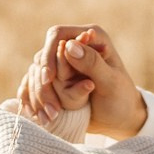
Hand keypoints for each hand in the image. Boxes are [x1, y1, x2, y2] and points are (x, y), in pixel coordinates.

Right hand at [16, 25, 146, 140]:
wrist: (120, 118)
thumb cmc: (121, 98)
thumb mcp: (111, 82)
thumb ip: (92, 63)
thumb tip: (69, 46)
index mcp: (91, 37)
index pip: (57, 35)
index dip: (49, 55)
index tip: (50, 78)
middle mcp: (74, 46)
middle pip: (43, 56)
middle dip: (45, 83)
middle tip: (54, 110)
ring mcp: (62, 63)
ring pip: (35, 72)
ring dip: (39, 95)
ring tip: (50, 118)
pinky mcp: (54, 79)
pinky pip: (32, 84)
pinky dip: (32, 99)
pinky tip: (38, 115)